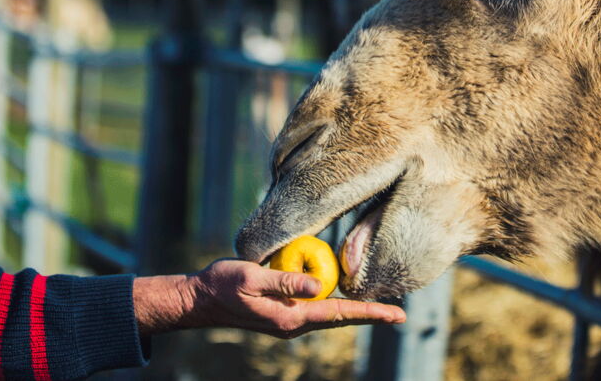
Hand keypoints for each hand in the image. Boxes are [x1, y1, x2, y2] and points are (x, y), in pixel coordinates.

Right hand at [133, 259, 405, 338]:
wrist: (201, 299)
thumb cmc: (223, 284)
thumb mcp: (252, 277)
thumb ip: (286, 280)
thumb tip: (320, 285)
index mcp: (290, 318)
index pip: (339, 314)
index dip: (369, 313)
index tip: (395, 315)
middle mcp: (294, 323)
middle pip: (341, 318)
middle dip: (370, 315)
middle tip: (399, 314)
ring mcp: (289, 320)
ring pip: (329, 315)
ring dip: (354, 310)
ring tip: (380, 306)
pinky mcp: (283, 313)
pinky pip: (314, 308)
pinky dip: (333, 302)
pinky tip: (343, 294)